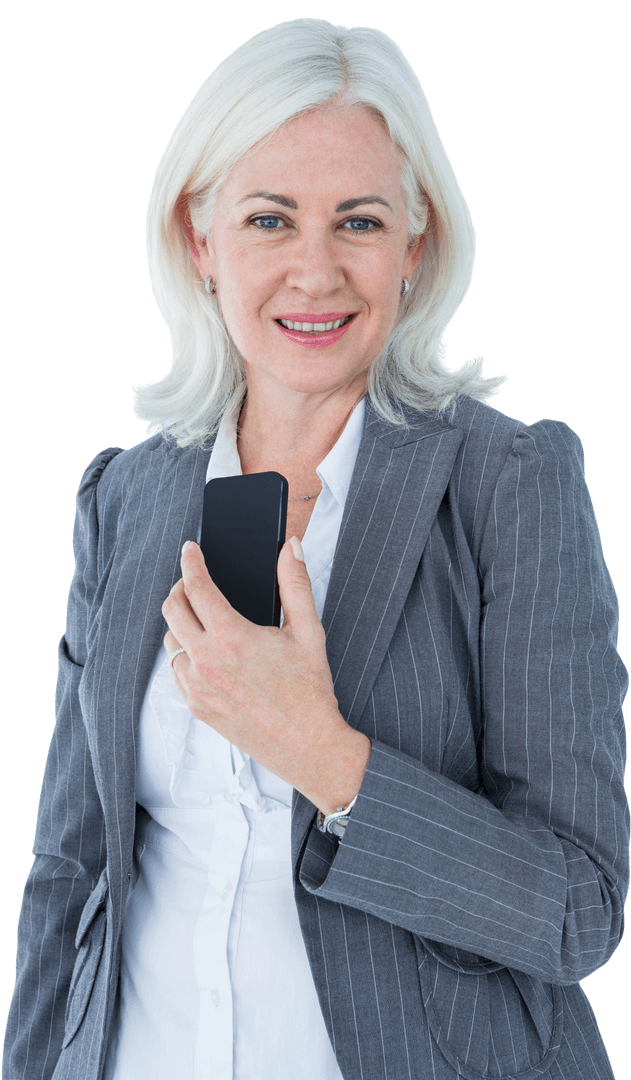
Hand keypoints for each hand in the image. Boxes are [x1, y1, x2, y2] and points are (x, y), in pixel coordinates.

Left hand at [162, 539, 371, 813]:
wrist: (308, 746)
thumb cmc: (310, 690)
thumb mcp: (309, 631)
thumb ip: (296, 583)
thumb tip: (291, 547)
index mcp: (231, 638)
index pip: (197, 587)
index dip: (191, 562)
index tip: (190, 549)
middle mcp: (206, 662)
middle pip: (172, 609)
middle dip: (180, 587)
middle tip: (195, 580)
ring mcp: (197, 687)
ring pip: (170, 640)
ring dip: (182, 621)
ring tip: (202, 615)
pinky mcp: (196, 706)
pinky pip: (176, 670)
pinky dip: (185, 653)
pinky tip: (206, 650)